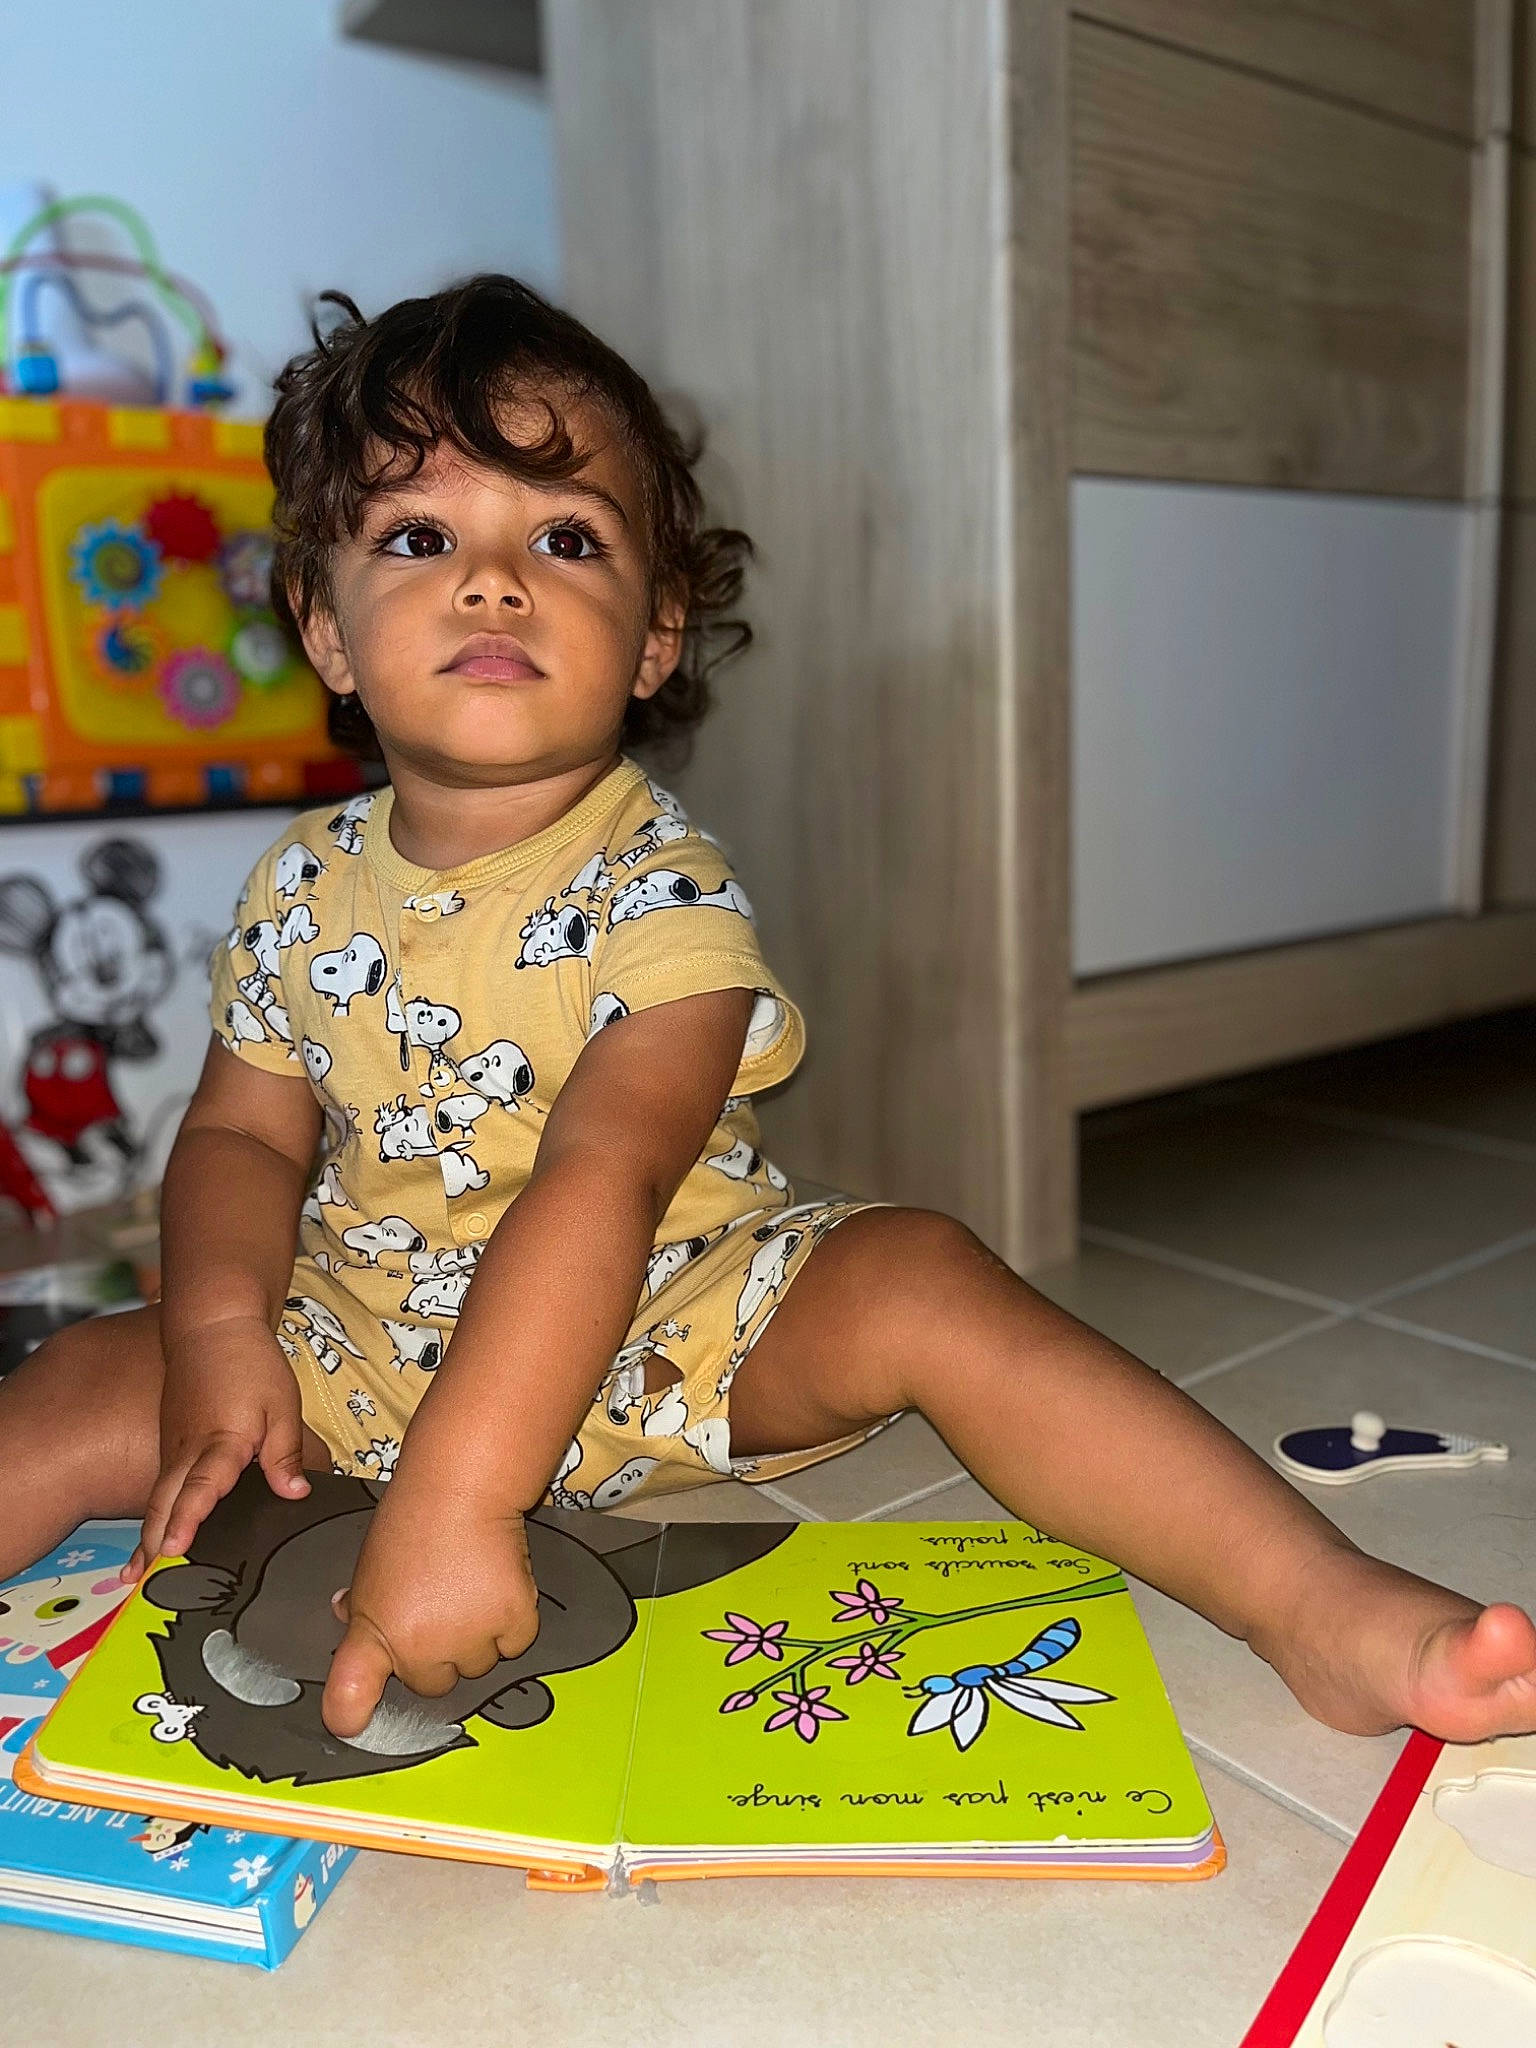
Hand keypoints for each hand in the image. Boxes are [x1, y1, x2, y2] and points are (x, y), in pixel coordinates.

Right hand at [127, 1315, 309, 1580]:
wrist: (212, 1327)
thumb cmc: (249, 1363)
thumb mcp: (281, 1406)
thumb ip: (285, 1455)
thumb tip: (294, 1495)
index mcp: (220, 1442)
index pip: (203, 1487)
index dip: (189, 1520)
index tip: (174, 1549)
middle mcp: (188, 1450)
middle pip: (166, 1503)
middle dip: (154, 1543)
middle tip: (144, 1583)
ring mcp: (173, 1448)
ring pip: (157, 1498)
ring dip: (146, 1535)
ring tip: (135, 1576)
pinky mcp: (170, 1445)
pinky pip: (160, 1486)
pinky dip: (152, 1515)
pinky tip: (150, 1540)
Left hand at [321, 1482, 540, 1738]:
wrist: (462, 1487)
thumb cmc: (412, 1519)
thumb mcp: (369, 1567)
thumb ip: (362, 1605)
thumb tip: (346, 1613)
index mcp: (373, 1635)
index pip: (348, 1701)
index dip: (351, 1717)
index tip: (353, 1723)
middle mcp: (418, 1650)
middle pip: (434, 1682)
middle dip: (440, 1654)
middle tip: (443, 1604)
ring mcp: (467, 1640)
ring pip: (479, 1665)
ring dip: (479, 1637)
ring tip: (471, 1584)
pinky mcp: (512, 1624)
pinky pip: (515, 1643)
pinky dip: (512, 1621)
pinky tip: (498, 1582)